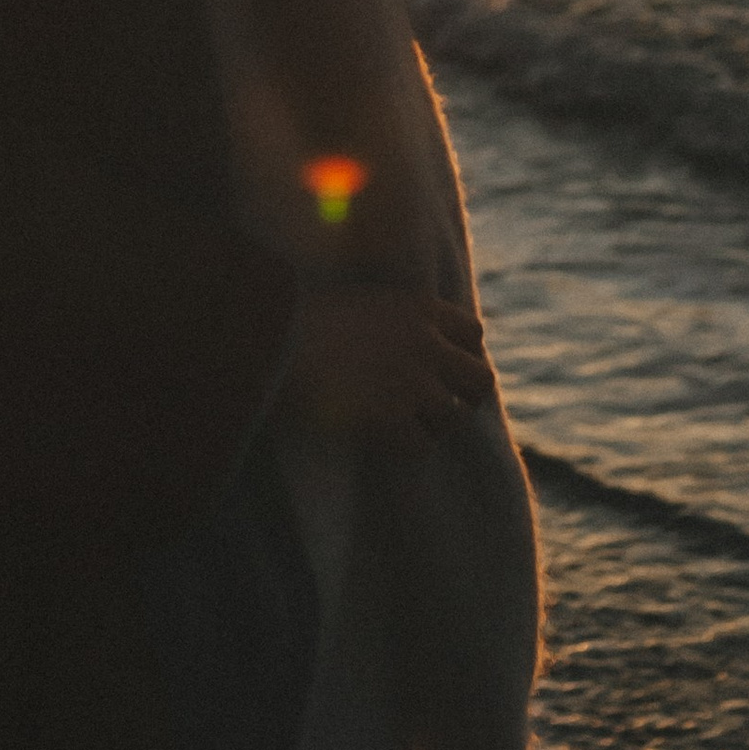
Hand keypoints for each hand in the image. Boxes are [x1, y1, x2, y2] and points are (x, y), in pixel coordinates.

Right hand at [277, 287, 495, 454]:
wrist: (267, 337)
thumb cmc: (295, 316)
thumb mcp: (356, 301)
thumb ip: (388, 319)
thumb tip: (391, 344)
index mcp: (418, 307)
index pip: (473, 334)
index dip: (460, 355)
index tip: (439, 368)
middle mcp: (426, 343)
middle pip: (481, 380)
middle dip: (461, 396)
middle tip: (432, 406)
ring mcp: (413, 382)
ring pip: (454, 418)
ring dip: (429, 425)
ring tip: (397, 426)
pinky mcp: (392, 418)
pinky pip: (422, 446)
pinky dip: (404, 448)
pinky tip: (379, 440)